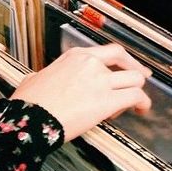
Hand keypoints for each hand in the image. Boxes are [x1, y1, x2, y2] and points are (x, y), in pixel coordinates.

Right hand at [11, 44, 151, 141]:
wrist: (30, 119)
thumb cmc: (28, 103)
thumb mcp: (34, 79)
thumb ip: (45, 77)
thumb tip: (37, 81)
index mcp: (75, 57)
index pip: (108, 51)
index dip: (122, 60)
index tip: (128, 65)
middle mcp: (90, 64)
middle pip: (125, 60)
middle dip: (136, 71)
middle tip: (141, 79)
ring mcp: (100, 81)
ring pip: (134, 79)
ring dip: (138, 91)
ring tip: (136, 103)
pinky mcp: (107, 101)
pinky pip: (136, 97)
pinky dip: (142, 103)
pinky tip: (141, 110)